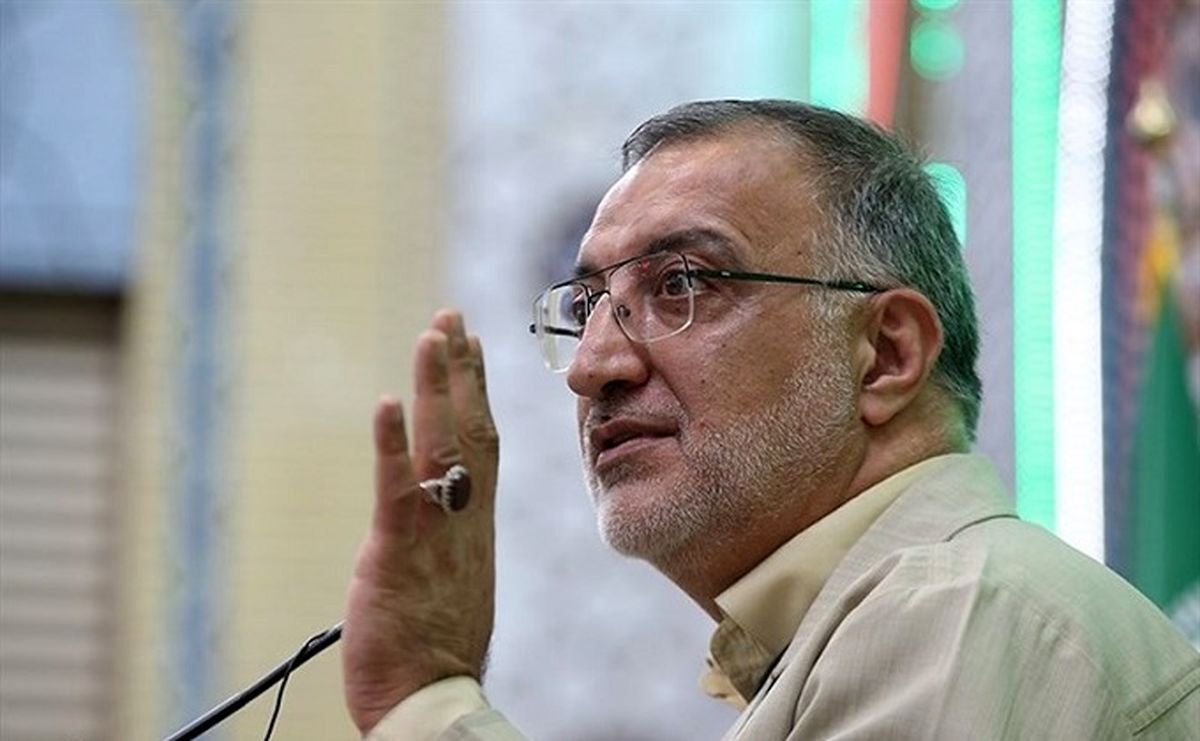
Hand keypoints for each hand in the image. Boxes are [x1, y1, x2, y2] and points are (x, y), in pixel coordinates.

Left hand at [342, 310, 498, 732]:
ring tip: (434, 334)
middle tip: (452, 319)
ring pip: (441, 446)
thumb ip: (449, 539)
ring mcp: (435, 531)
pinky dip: (390, 443)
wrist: (432, 699)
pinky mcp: (397, 550)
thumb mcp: (455, 581)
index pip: (483, 444)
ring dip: (437, 387)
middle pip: (470, 430)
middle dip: (460, 371)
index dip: (477, 392)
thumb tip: (439, 518)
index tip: (472, 347)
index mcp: (475, 525)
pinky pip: (396, 487)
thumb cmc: (437, 648)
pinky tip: (387, 402)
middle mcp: (464, 519)